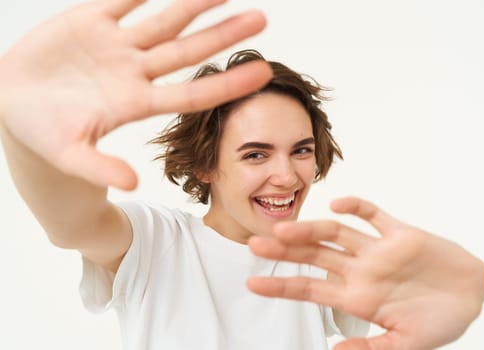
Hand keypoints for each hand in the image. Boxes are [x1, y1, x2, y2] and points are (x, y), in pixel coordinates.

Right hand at [0, 0, 270, 189]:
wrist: (11, 104)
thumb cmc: (42, 133)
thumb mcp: (70, 154)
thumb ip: (100, 168)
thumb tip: (130, 186)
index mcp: (136, 104)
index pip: (192, 94)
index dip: (228, 84)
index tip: (263, 73)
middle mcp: (134, 71)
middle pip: (187, 50)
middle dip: (223, 35)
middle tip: (261, 19)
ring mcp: (115, 45)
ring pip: (164, 19)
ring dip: (194, 3)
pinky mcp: (90, 20)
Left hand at [247, 197, 483, 349]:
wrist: (472, 296)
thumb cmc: (438, 322)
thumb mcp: (404, 345)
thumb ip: (370, 349)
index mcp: (356, 297)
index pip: (309, 288)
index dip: (280, 285)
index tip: (252, 283)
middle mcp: (361, 270)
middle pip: (314, 256)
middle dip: (284, 251)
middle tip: (254, 244)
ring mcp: (378, 250)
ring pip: (337, 235)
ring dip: (311, 229)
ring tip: (284, 229)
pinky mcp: (400, 233)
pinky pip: (374, 215)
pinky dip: (357, 208)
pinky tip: (338, 205)